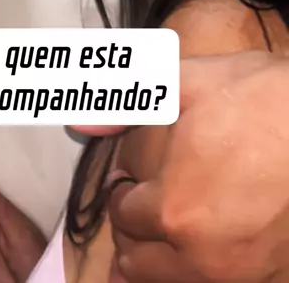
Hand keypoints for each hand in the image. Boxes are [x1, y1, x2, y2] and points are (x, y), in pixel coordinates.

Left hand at [91, 52, 288, 281]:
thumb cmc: (263, 100)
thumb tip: (78, 120)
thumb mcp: (188, 83)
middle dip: (136, 230)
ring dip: (162, 257)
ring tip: (173, 223)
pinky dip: (200, 269)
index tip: (134, 177)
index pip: (123, 216)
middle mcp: (200, 255)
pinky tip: (206, 239)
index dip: (124, 190)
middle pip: (139, 263)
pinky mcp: (270, 278)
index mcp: (172, 208)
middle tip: (148, 201)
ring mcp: (238, 274)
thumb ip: (127, 101)